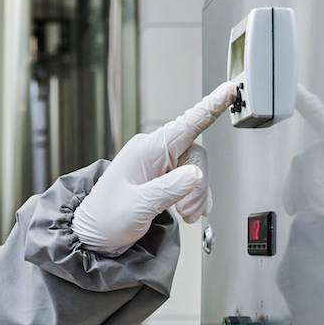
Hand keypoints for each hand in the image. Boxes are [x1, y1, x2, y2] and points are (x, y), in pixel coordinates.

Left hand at [72, 80, 237, 255]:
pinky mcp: (161, 176)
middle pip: (196, 155)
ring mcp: (158, 164)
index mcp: (145, 150)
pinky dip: (193, 196)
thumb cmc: (106, 219)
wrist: (94, 234)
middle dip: (199, 185)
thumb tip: (195, 174)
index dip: (211, 106)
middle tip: (189, 211)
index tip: (229, 90)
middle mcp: (153, 152)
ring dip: (196, 194)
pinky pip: (189, 179)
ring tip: (185, 214)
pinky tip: (189, 211)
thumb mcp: (138, 206)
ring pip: (195, 169)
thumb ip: (168, 189)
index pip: (186, 124)